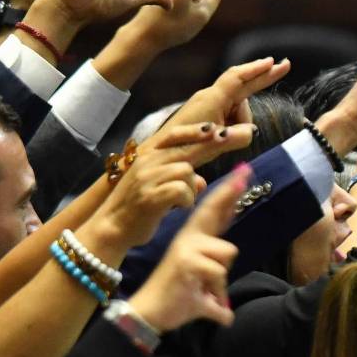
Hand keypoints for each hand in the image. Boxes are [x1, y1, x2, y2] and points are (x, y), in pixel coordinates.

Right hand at [87, 122, 254, 249]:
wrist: (111, 228)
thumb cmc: (138, 208)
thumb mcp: (157, 187)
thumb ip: (179, 179)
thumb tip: (201, 180)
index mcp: (149, 156)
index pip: (174, 135)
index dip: (195, 130)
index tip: (215, 128)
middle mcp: (148, 162)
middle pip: (188, 148)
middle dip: (216, 142)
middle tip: (245, 135)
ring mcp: (148, 178)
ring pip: (188, 171)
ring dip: (191, 188)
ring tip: (180, 201)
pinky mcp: (150, 197)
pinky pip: (182, 191)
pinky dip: (186, 200)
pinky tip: (177, 207)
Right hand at [127, 164, 249, 331]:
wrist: (148, 312)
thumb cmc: (176, 294)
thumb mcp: (201, 276)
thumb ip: (216, 261)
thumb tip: (231, 250)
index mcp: (192, 238)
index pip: (212, 211)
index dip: (227, 192)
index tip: (243, 173)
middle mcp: (188, 238)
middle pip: (213, 210)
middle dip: (229, 190)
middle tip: (246, 171)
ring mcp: (187, 249)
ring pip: (227, 254)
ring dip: (221, 281)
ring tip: (204, 291)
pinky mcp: (188, 262)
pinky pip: (219, 273)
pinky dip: (216, 297)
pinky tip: (203, 302)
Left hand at [159, 58, 291, 137]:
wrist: (156, 156)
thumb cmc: (182, 148)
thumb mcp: (214, 144)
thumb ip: (238, 136)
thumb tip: (251, 132)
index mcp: (212, 99)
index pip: (239, 78)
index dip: (258, 70)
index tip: (275, 62)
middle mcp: (209, 98)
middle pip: (241, 86)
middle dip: (262, 77)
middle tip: (283, 66)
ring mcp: (205, 106)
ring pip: (236, 106)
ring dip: (240, 121)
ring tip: (226, 141)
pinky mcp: (202, 116)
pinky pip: (227, 112)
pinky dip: (234, 120)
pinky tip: (226, 136)